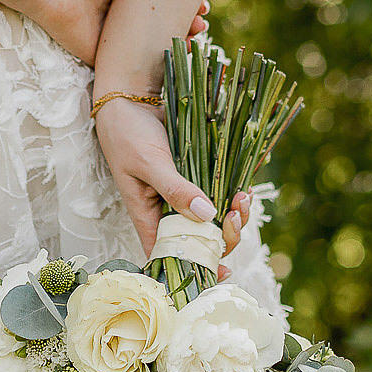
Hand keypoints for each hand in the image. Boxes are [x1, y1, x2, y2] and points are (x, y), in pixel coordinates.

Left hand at [33, 0, 210, 64]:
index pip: (166, 1)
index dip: (187, 4)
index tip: (202, 5)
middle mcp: (126, 15)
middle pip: (164, 24)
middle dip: (187, 23)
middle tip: (200, 22)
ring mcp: (118, 37)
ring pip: (156, 45)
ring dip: (178, 41)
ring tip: (193, 32)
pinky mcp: (108, 57)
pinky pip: (138, 64)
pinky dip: (159, 60)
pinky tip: (177, 52)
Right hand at [91, 97, 251, 267]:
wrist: (131, 101)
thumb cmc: (127, 134)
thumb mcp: (148, 163)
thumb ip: (175, 189)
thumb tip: (207, 215)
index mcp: (149, 219)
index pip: (172, 257)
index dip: (197, 268)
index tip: (221, 270)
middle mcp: (169, 213)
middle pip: (202, 242)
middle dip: (224, 236)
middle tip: (234, 213)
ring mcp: (185, 196)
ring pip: (215, 221)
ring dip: (233, 215)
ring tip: (242, 197)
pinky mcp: (197, 179)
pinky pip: (220, 196)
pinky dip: (233, 196)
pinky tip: (243, 187)